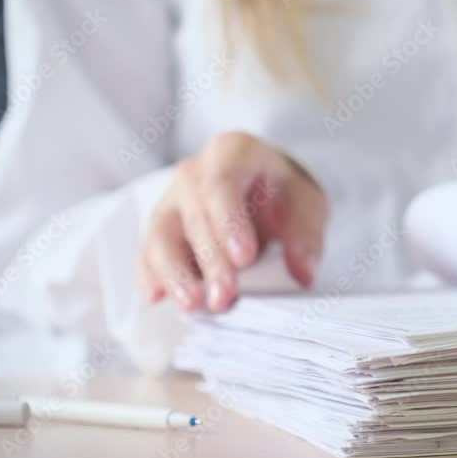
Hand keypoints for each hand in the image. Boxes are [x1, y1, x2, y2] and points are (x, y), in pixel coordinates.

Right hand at [138, 131, 328, 312]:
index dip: (229, 222)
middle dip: (210, 260)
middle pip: (195, 215)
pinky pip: (148, 251)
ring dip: (175, 273)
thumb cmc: (283, 195)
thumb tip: (303, 271)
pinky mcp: (161, 230)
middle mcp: (194, 172)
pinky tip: (156, 297)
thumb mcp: (308, 205)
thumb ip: (306, 236)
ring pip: (162, 234)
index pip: (222, 183)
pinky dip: (152, 275)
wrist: (266, 192)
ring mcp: (172, 200)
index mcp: (232, 153)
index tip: (244, 259)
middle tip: (225, 297)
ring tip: (192, 305)